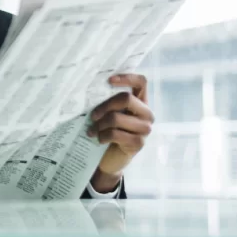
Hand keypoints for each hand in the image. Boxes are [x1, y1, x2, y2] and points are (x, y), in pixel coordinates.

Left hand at [87, 74, 153, 192]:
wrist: (109, 159)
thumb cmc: (108, 131)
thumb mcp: (108, 114)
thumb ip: (108, 102)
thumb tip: (90, 89)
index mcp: (140, 102)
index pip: (141, 82)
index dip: (127, 78)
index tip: (109, 80)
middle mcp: (146, 113)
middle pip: (126, 98)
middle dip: (105, 106)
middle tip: (92, 116)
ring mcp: (145, 129)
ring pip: (117, 118)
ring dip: (100, 124)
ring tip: (91, 130)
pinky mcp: (138, 143)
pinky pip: (116, 134)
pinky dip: (102, 135)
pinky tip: (98, 139)